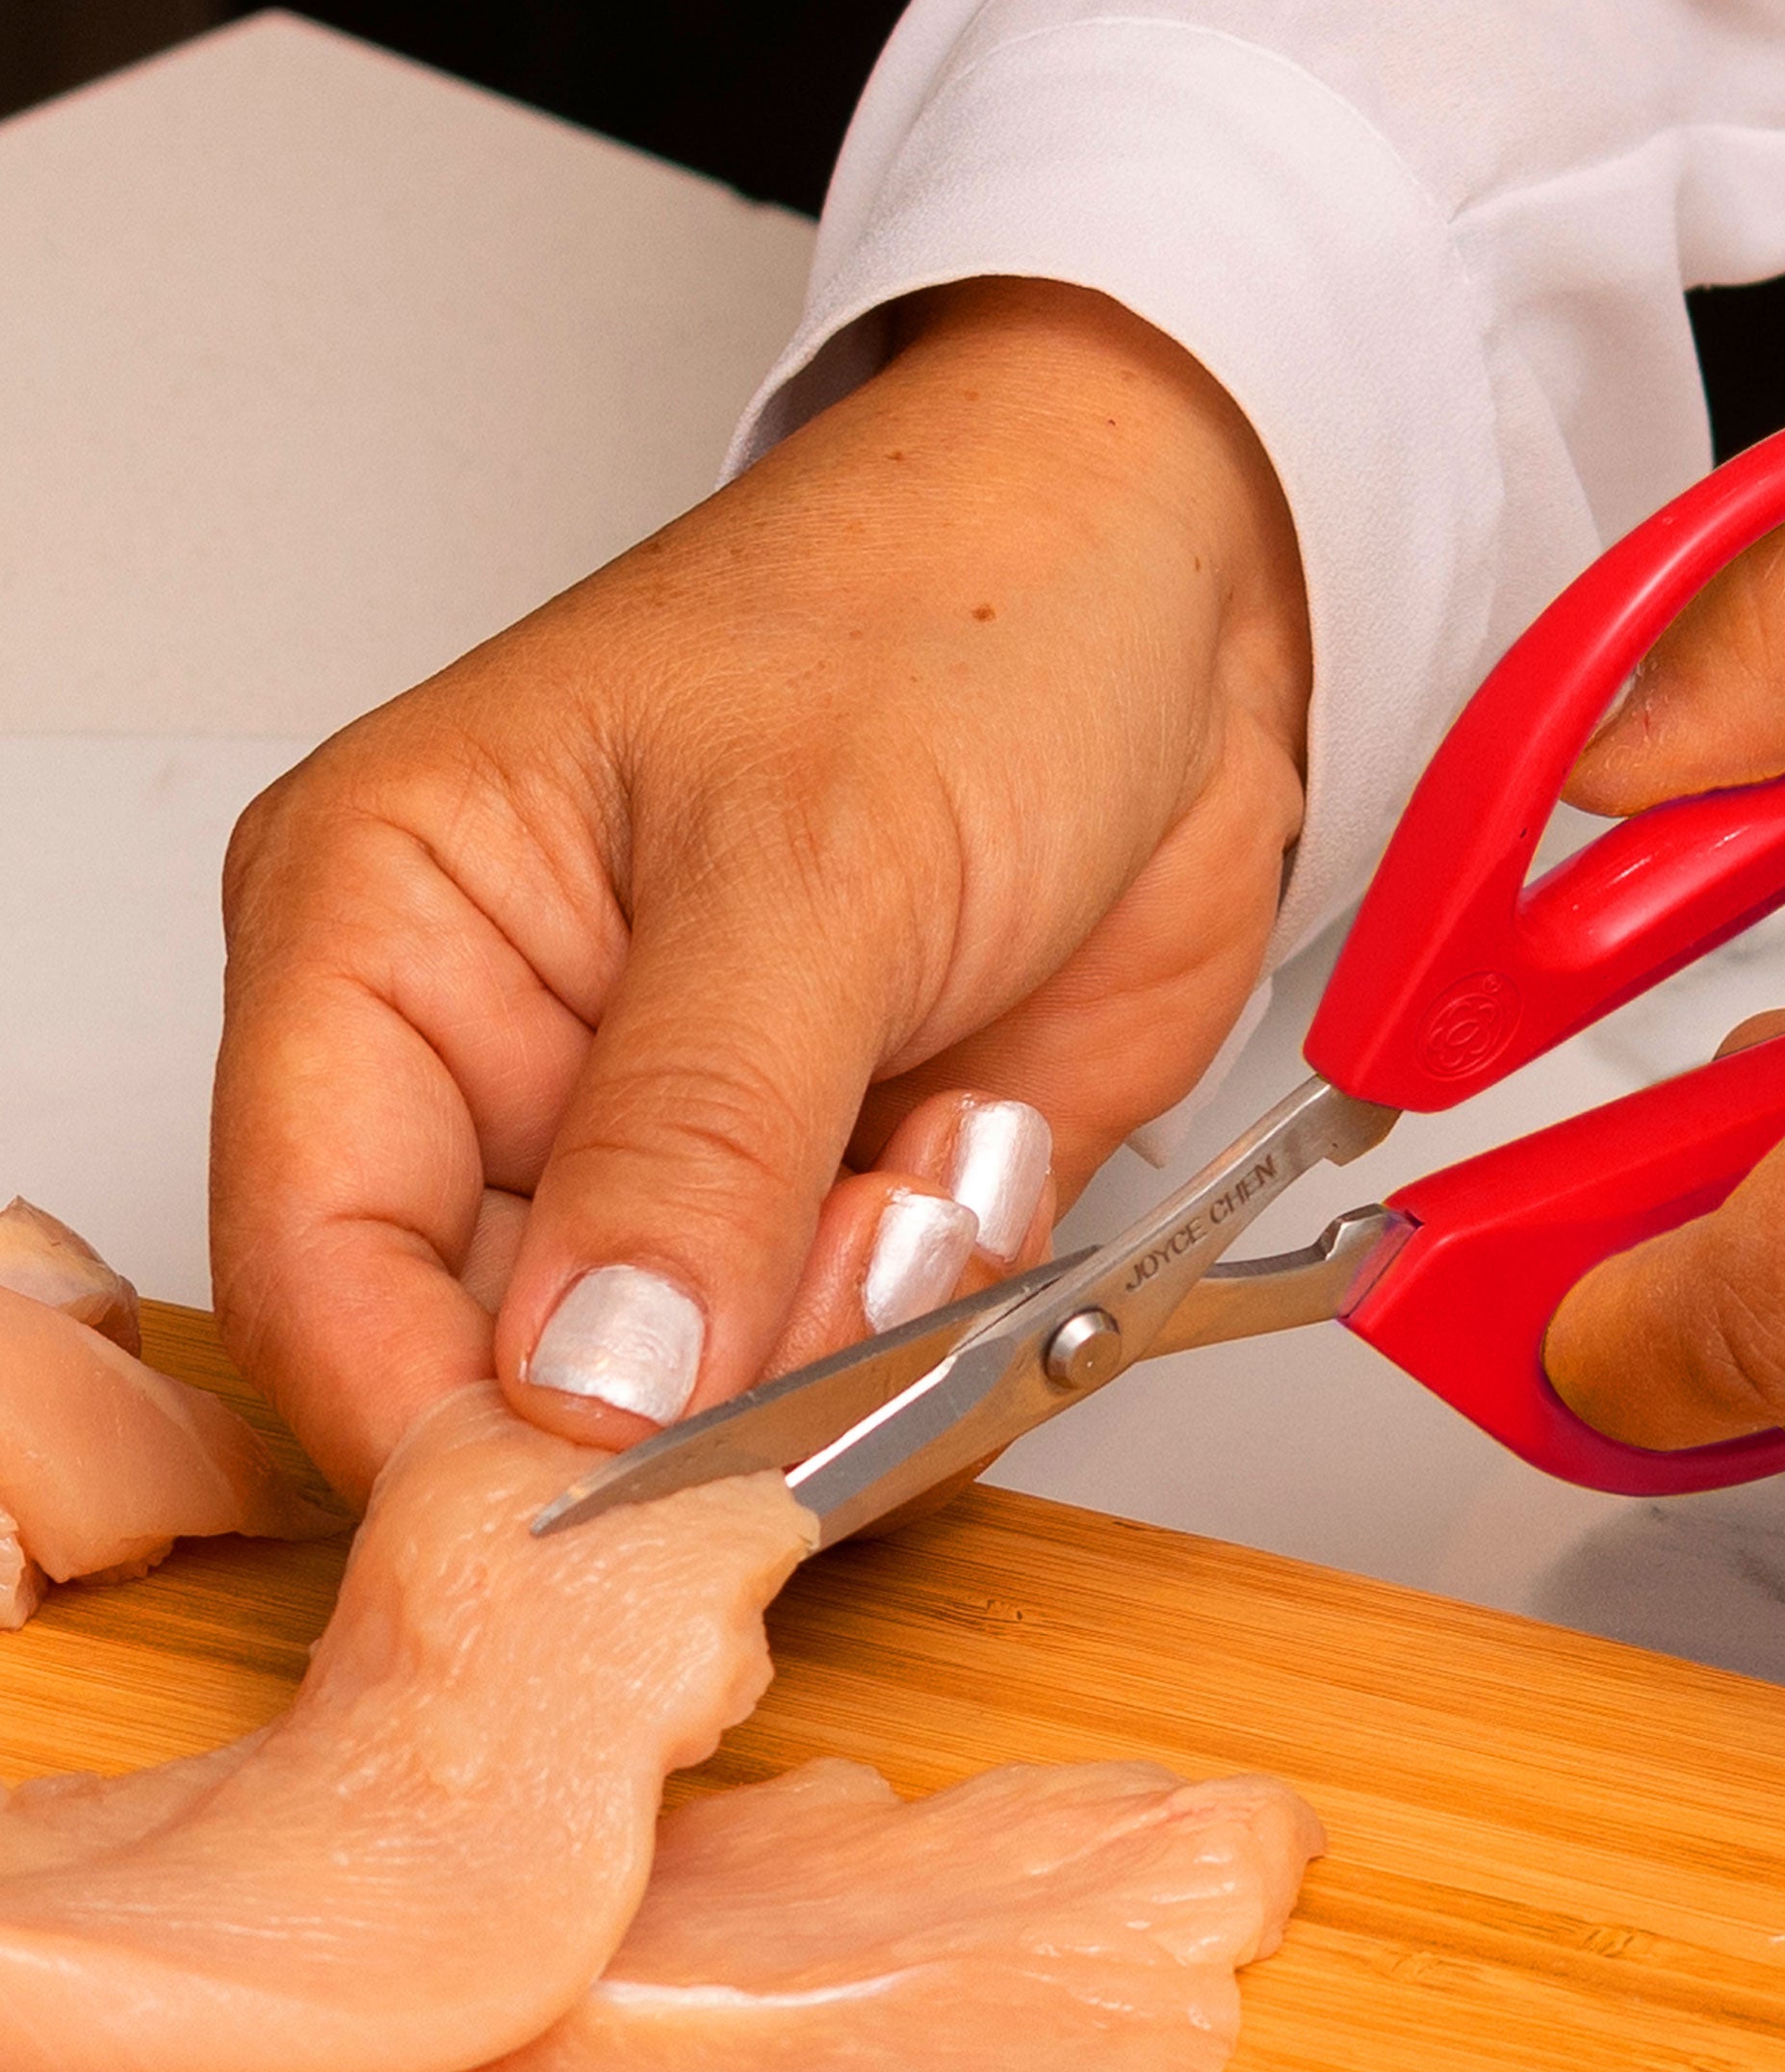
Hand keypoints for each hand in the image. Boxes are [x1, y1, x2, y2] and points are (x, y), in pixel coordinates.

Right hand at [214, 280, 1308, 1497]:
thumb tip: (585, 1382)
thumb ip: (694, 1133)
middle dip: (707, 1378)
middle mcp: (512, 1066)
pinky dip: (950, 1304)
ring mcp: (688, 1151)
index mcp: (390, 930)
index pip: (313, 1263)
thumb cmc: (958, 613)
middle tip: (862, 1243)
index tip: (610, 1484)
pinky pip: (868, 1369)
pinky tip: (987, 1132)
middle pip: (513, 1371)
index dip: (440, 1417)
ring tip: (940, 1145)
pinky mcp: (843, 1200)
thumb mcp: (810, 855)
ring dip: (857, 1327)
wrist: (1183, 587)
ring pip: (709, 1403)